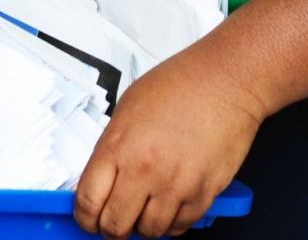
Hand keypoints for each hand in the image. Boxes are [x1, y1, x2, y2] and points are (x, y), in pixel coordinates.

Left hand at [75, 44, 262, 238]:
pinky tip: (168, 205)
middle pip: (116, 225)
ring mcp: (177, 185)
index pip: (88, 201)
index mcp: (118, 148)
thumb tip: (98, 180)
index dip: (84, 218)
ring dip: (143, 226)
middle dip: (110, 228)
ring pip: (150, 231)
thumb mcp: (124, 112)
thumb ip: (110, 150)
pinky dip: (171, 222)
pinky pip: (182, 226)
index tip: (86, 219)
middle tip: (112, 220)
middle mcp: (146, 171)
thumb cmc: (175, 87)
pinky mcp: (206, 192)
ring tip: (142, 209)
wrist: (223, 82)